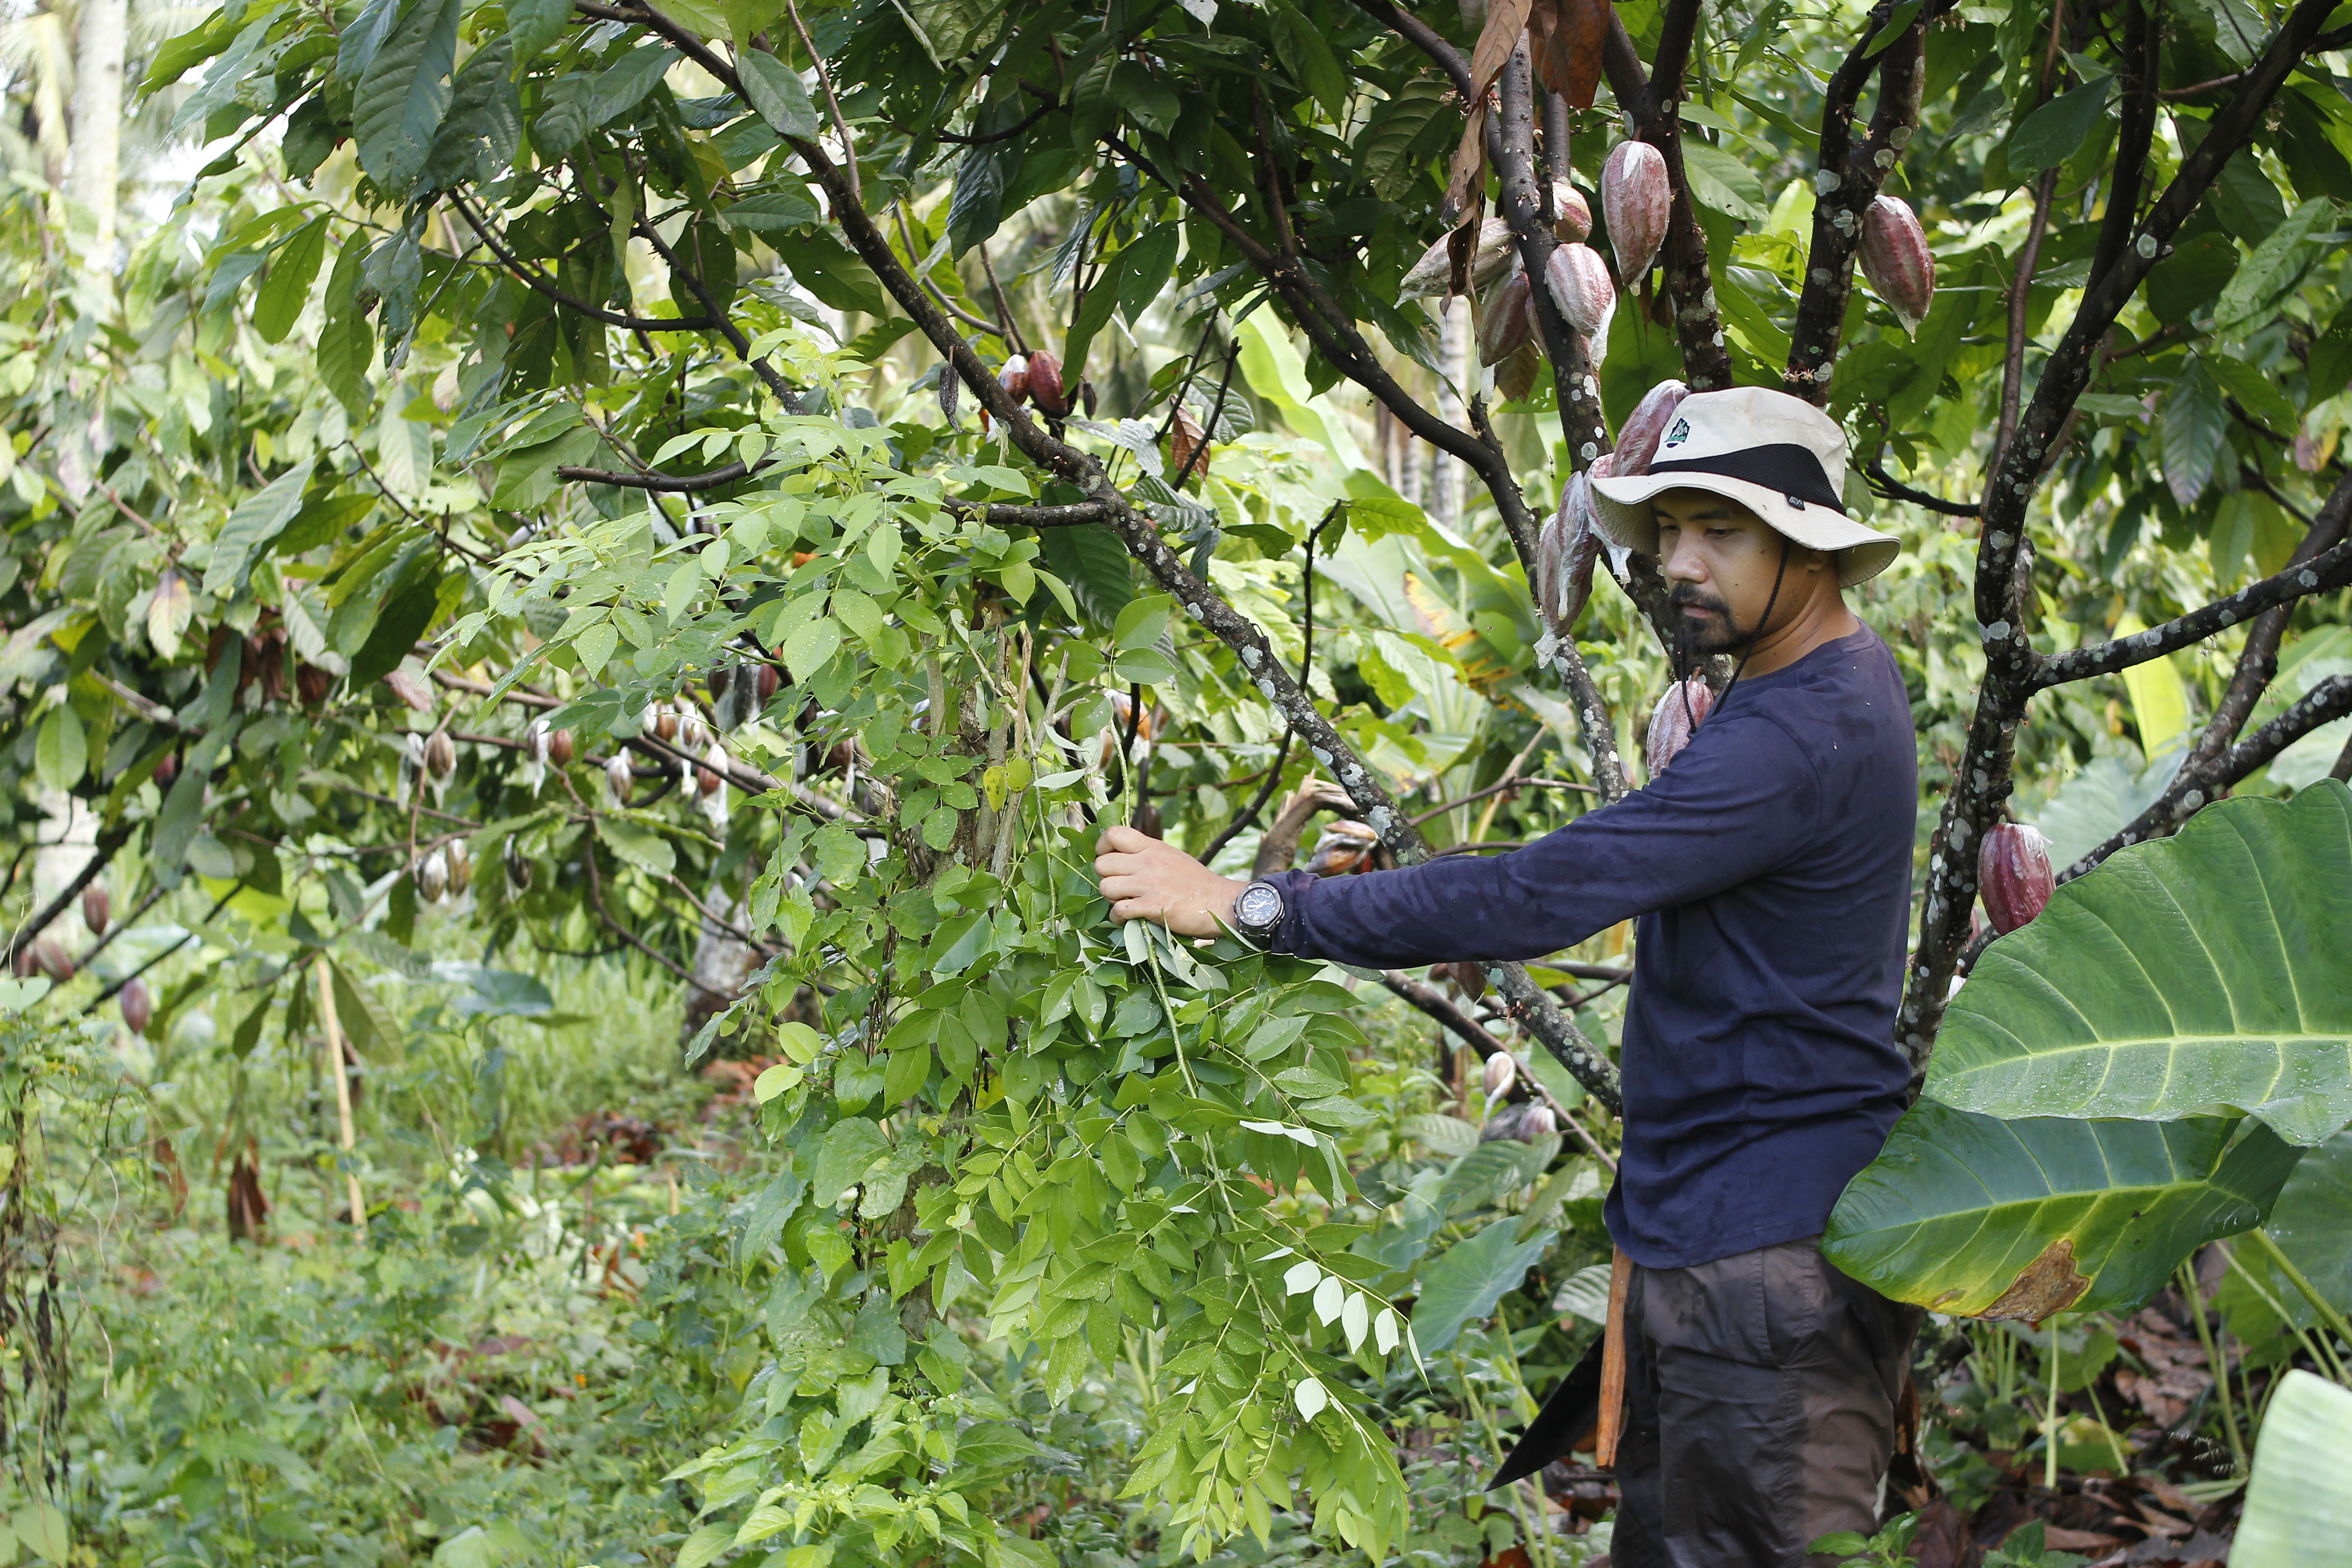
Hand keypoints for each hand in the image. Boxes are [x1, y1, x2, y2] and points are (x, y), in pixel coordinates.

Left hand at [1094, 825, 1246, 936]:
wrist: (1220, 902)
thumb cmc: (1198, 882)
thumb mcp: (1173, 856)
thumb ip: (1149, 854)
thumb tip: (1125, 857)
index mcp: (1152, 847)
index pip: (1114, 833)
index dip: (1103, 846)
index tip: (1108, 858)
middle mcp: (1147, 862)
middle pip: (1102, 864)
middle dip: (1105, 877)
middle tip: (1117, 886)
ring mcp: (1148, 884)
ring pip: (1105, 887)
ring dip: (1110, 898)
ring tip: (1122, 902)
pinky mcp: (1151, 907)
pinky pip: (1118, 910)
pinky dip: (1117, 918)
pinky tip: (1126, 919)